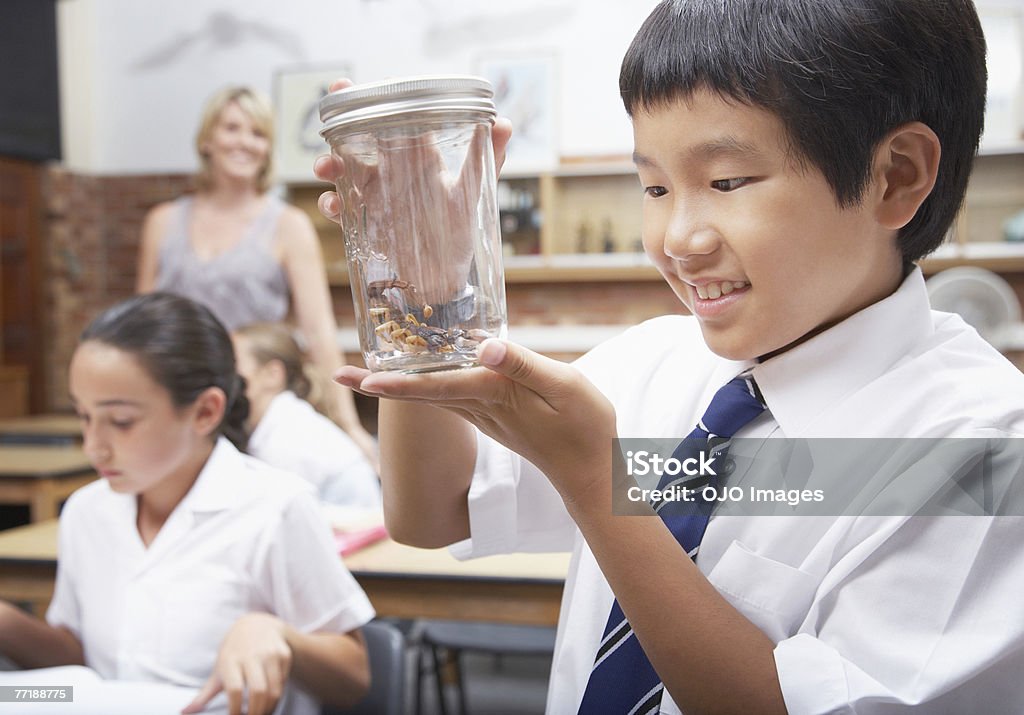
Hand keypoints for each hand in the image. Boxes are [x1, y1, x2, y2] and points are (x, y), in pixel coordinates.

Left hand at [182, 613, 291, 714]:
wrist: (258, 625)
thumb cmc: (234, 652)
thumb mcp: (219, 669)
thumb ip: (204, 694)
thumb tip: (184, 712)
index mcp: (231, 659)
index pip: (234, 689)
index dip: (236, 710)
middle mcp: (252, 654)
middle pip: (258, 691)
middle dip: (256, 713)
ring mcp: (270, 653)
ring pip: (274, 689)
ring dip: (269, 708)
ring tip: (261, 714)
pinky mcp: (284, 654)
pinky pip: (283, 683)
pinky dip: (277, 697)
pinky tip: (269, 701)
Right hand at [313, 78, 512, 302]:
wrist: (443, 278)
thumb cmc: (459, 230)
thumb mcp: (473, 193)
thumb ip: (486, 158)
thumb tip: (505, 122)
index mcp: (419, 157)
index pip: (395, 120)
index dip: (374, 101)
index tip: (352, 87)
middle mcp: (394, 171)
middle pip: (360, 140)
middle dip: (341, 127)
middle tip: (330, 121)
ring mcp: (376, 195)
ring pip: (343, 171)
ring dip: (329, 165)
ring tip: (324, 168)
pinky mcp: (365, 220)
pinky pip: (342, 207)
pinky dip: (332, 204)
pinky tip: (333, 204)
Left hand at [335, 339, 617, 506]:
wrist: (592, 470)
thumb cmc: (584, 426)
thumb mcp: (564, 386)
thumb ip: (523, 366)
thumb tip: (483, 349)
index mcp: (493, 395)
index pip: (435, 387)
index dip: (396, 383)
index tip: (360, 380)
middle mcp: (480, 407)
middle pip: (421, 392)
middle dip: (379, 385)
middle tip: (338, 374)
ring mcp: (485, 414)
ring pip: (432, 395)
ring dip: (398, 384)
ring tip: (366, 372)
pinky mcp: (494, 414)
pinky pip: (451, 396)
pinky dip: (427, 384)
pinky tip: (421, 371)